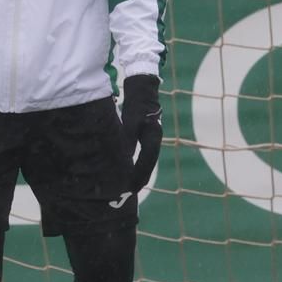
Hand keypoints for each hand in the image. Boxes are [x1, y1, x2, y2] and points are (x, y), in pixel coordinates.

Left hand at [119, 74, 162, 192]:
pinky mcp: (149, 135)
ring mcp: (153, 137)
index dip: (140, 175)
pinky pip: (145, 154)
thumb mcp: (131, 121)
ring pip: (147, 159)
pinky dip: (139, 163)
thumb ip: (128, 139)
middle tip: (131, 192)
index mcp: (153, 136)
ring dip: (140, 172)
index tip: (133, 188)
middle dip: (141, 177)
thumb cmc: (137, 104)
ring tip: (132, 185)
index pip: (147, 161)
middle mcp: (155, 138)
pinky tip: (131, 168)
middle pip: (149, 163)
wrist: (144, 89)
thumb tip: (126, 156)